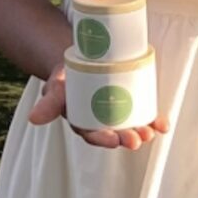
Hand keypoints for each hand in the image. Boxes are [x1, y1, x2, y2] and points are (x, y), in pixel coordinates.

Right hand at [27, 60, 170, 149]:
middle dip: (127, 138)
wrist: (81, 59)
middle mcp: (103, 123)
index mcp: (84, 123)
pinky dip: (155, 121)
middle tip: (137, 138)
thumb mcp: (55, 87)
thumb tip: (33, 119)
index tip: (112, 139)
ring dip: (144, 132)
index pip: (94, 135)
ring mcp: (120, 115)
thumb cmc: (66, 77)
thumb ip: (48, 103)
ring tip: (152, 131)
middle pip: (116, 134)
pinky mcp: (133, 104)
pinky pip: (145, 116)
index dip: (104, 139)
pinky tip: (163, 125)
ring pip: (132, 127)